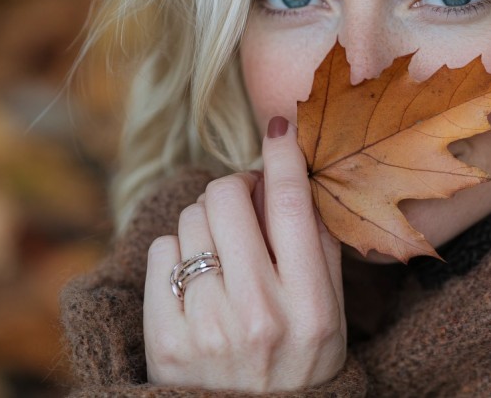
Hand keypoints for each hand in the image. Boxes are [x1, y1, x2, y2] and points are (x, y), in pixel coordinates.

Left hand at [143, 117, 345, 390]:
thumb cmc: (299, 366)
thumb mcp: (330, 314)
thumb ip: (321, 248)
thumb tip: (296, 179)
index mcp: (310, 307)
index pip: (291, 207)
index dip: (283, 156)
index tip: (279, 126)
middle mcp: (258, 315)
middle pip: (227, 199)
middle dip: (234, 189)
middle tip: (243, 205)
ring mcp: (206, 328)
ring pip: (190, 221)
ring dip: (206, 223)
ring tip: (221, 253)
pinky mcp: (164, 340)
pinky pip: (160, 253)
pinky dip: (177, 254)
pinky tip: (195, 279)